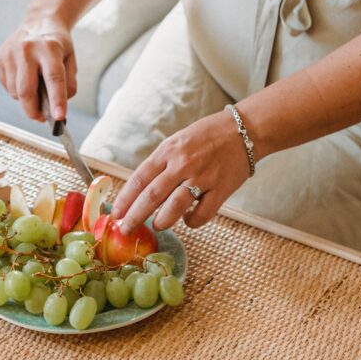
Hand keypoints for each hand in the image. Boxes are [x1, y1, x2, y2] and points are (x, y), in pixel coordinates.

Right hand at [0, 19, 76, 121]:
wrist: (39, 21)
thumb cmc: (57, 45)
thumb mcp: (71, 60)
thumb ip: (68, 84)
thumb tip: (57, 110)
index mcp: (50, 48)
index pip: (54, 78)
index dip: (57, 100)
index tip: (58, 117)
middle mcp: (27, 49)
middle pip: (26, 90)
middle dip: (33, 111)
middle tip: (41, 118)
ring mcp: (10, 53)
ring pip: (15, 92)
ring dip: (26, 100)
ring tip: (35, 89)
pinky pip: (7, 86)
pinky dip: (16, 91)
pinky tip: (25, 79)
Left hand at [111, 111, 250, 231]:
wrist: (245, 130)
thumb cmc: (207, 136)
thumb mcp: (177, 142)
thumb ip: (161, 164)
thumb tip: (141, 191)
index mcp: (168, 151)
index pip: (139, 179)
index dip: (125, 199)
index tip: (116, 213)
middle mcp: (182, 164)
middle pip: (151, 196)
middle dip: (135, 216)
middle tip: (126, 229)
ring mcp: (202, 177)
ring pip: (174, 207)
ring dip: (161, 221)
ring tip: (156, 225)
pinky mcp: (221, 189)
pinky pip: (202, 213)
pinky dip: (192, 221)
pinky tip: (188, 220)